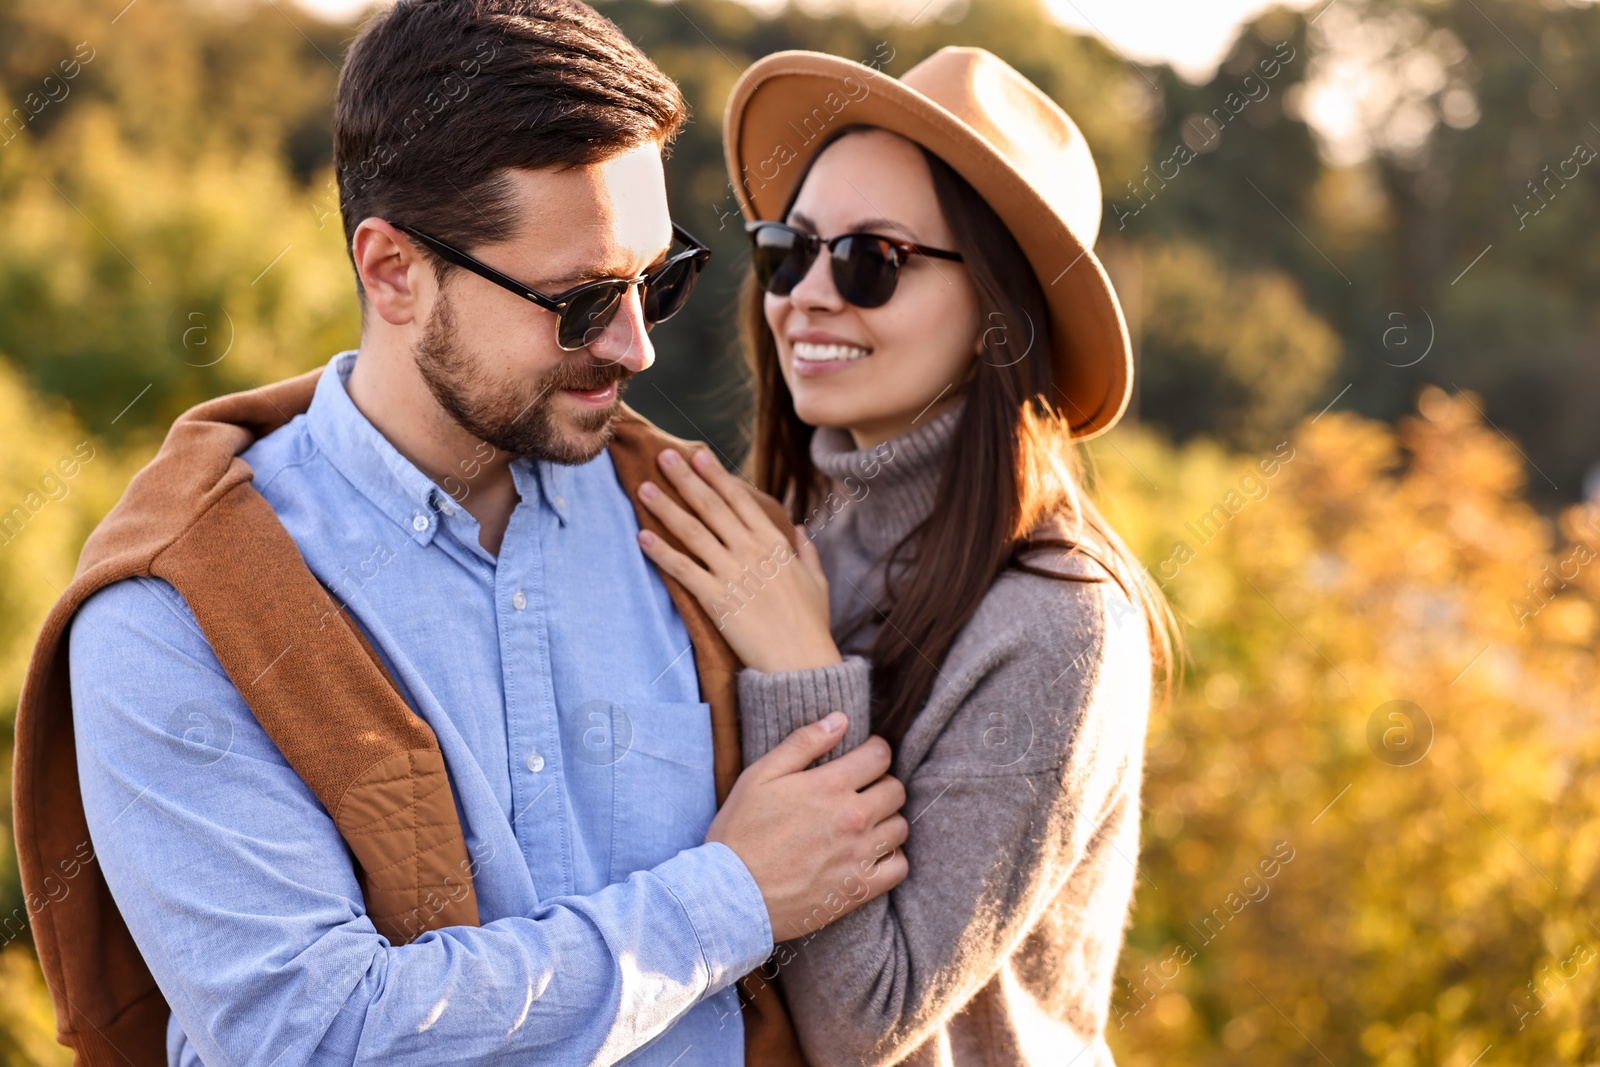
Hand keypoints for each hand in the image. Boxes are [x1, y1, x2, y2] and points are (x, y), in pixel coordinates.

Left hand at [636, 447, 840, 673]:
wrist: (800, 661)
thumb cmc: (811, 625)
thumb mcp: (817, 582)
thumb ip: (807, 552)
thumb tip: (799, 530)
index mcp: (775, 543)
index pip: (740, 500)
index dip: (716, 475)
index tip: (699, 455)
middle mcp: (751, 551)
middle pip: (712, 507)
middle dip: (686, 479)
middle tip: (664, 456)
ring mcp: (732, 573)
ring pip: (693, 532)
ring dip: (666, 508)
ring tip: (644, 488)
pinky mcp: (716, 599)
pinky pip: (683, 570)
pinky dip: (661, 552)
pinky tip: (642, 537)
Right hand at [707, 713, 908, 941]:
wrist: (731, 896)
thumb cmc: (740, 832)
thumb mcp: (760, 776)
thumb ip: (802, 743)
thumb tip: (839, 719)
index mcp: (830, 785)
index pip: (880, 756)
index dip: (874, 751)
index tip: (864, 758)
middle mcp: (853, 818)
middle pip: (895, 790)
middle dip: (882, 784)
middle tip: (862, 791)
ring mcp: (859, 855)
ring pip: (900, 826)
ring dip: (887, 820)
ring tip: (865, 823)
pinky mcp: (860, 889)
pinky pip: (899, 867)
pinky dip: (891, 858)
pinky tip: (870, 854)